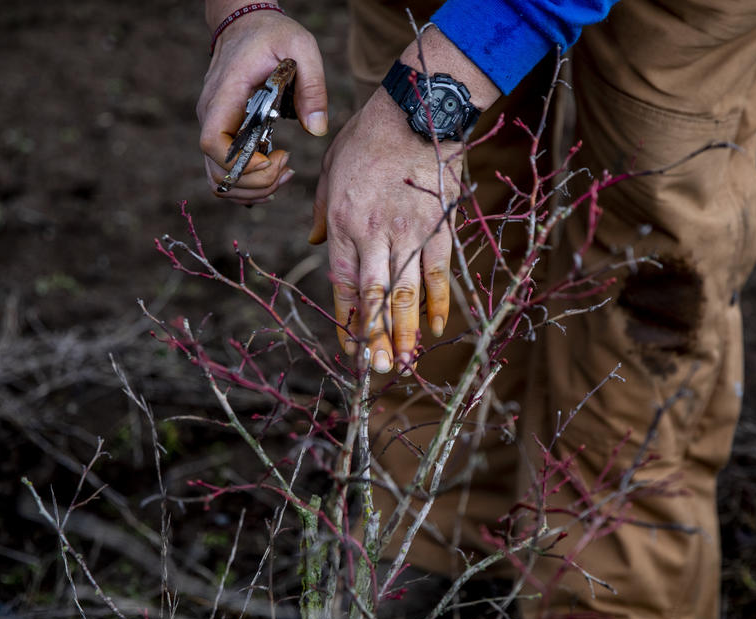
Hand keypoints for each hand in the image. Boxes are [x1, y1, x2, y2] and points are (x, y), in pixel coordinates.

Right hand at [197, 8, 327, 203]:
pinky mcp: (221, 133)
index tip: (274, 157)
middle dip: (256, 183)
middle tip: (288, 169)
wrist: (247, 25)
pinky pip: (224, 172)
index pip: (213, 143)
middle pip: (217, 171)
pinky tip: (273, 176)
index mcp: (225, 95)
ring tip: (284, 175)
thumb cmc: (274, 35)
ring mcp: (212, 125)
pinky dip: (246, 184)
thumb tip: (317, 130)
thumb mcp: (302, 48)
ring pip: (218, 178)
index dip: (242, 163)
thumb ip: (313, 87)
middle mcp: (210, 114)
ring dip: (252, 188)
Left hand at [310, 87, 456, 373]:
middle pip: (374, 297)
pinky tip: (439, 328)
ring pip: (406, 292)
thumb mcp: (330, 172)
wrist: (415, 112)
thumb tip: (315, 243)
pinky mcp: (440, 226)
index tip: (350, 353)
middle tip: (382, 370)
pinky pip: (439, 273)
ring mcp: (409, 232)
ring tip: (409, 361)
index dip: (346, 322)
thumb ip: (321, 213)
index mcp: (342, 223)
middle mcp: (373, 234)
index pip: (342, 285)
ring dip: (407, 330)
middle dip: (377, 338)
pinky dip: (439, 302)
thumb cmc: (367, 139)